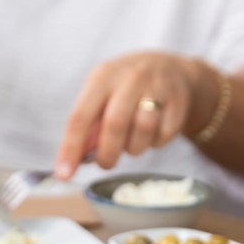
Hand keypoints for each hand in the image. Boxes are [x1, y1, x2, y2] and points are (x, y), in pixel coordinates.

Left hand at [56, 52, 209, 178]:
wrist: (171, 69)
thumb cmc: (126, 89)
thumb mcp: (102, 95)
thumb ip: (88, 125)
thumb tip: (72, 160)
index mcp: (103, 76)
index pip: (81, 116)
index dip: (71, 148)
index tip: (64, 174)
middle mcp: (130, 78)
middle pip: (115, 124)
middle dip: (108, 153)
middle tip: (106, 164)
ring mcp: (158, 87)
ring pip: (143, 130)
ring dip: (134, 148)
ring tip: (131, 144)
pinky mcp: (179, 101)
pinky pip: (164, 134)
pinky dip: (154, 143)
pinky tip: (151, 135)